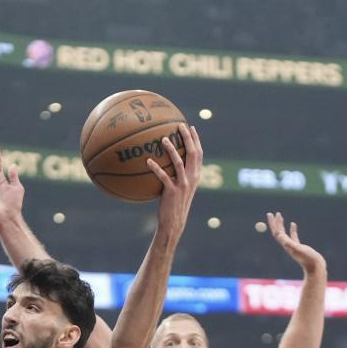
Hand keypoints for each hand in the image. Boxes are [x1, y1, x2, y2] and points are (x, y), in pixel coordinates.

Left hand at [147, 123, 201, 240]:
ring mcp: (183, 184)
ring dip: (171, 149)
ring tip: (163, 139)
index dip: (196, 140)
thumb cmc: (174, 204)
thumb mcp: (180, 188)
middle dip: (187, 138)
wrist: (174, 222)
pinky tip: (148, 161)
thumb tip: (166, 161)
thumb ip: (178, 174)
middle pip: (192, 153)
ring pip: (178, 162)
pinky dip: (156, 168)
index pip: (199, 154)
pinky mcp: (172, 191)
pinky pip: (163, 176)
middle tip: (179, 125)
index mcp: (195, 176)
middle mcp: (192, 178)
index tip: (191, 127)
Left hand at [267, 212, 325, 274]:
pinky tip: (293, 224)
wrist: (315, 267)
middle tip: (271, 213)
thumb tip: (279, 235)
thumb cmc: (308, 259)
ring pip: (284, 233)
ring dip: (281, 224)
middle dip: (275, 222)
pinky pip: (293, 236)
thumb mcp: (298, 249)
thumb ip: (289, 242)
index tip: (271, 214)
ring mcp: (293, 246)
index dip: (273, 223)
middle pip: (278, 232)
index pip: (277, 232)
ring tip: (280, 216)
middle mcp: (287, 245)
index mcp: (286, 245)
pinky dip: (292, 229)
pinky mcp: (299, 246)